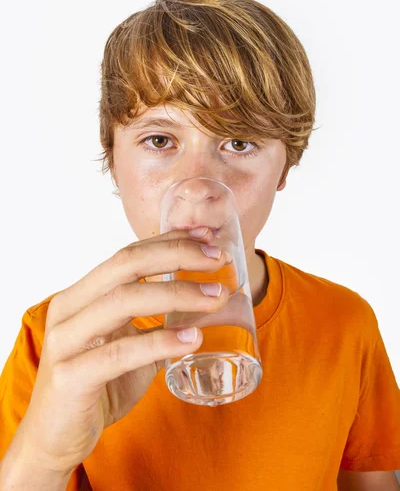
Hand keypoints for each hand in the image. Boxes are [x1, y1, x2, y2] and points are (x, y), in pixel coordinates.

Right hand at [12, 229, 229, 476]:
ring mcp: (66, 341)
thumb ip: (154, 326)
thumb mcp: (127, 346)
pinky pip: (120, 353)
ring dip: (177, 294)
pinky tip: (192, 339)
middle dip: (177, 255)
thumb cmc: (94, 387)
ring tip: (216, 297)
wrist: (55, 439)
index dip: (169, 241)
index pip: (128, 255)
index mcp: (81, 296)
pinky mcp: (71, 377)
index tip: (207, 237)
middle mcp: (69, 309)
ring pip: (124, 300)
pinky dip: (160, 342)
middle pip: (126, 265)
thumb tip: (202, 308)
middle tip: (218, 259)